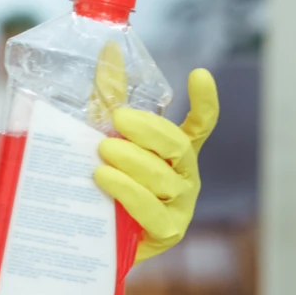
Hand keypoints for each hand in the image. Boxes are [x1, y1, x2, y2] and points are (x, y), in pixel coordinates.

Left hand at [93, 62, 218, 264]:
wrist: (91, 244)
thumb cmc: (103, 185)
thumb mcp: (104, 139)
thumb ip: (109, 99)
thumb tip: (107, 50)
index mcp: (175, 153)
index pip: (200, 125)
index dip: (204, 101)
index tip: (199, 75)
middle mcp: (184, 176)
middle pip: (178, 146)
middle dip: (149, 130)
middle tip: (117, 120)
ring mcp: (179, 205)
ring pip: (163, 177)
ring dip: (132, 161)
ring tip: (103, 153)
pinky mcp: (166, 232)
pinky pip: (152, 210)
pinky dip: (128, 192)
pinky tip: (104, 179)